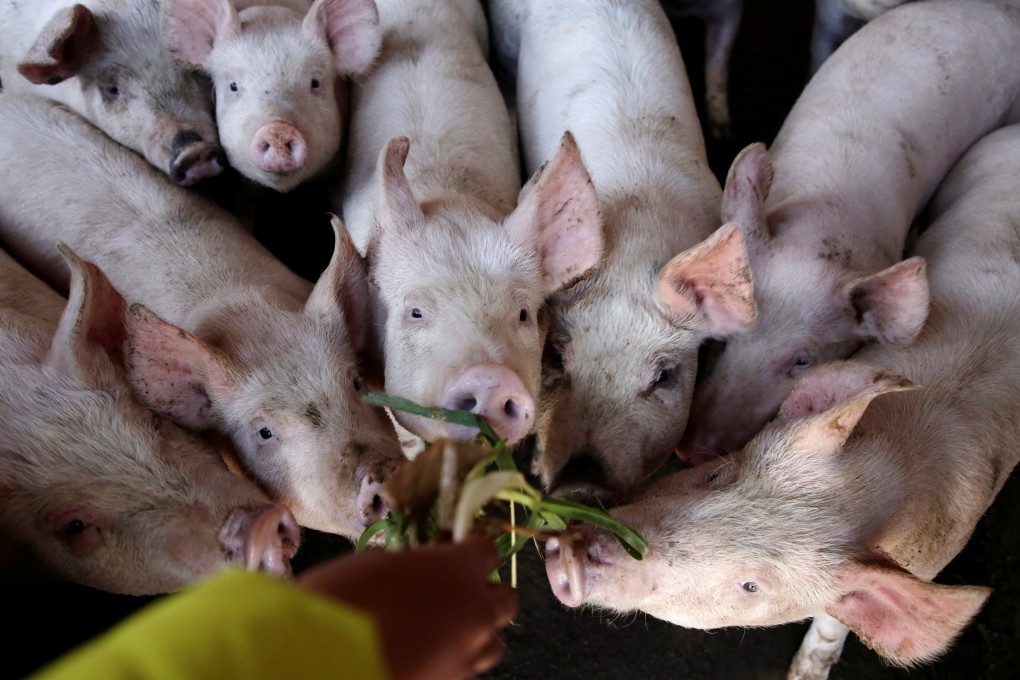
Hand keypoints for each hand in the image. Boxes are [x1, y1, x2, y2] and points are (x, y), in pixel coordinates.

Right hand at [298, 537, 517, 679]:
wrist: (330, 665)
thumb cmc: (346, 601)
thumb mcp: (374, 566)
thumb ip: (406, 566)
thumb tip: (407, 571)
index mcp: (458, 569)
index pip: (487, 551)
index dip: (470, 550)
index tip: (451, 548)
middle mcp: (473, 611)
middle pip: (505, 599)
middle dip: (485, 593)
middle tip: (453, 591)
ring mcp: (466, 653)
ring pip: (492, 641)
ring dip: (475, 632)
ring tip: (443, 630)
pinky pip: (464, 668)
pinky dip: (452, 659)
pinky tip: (423, 654)